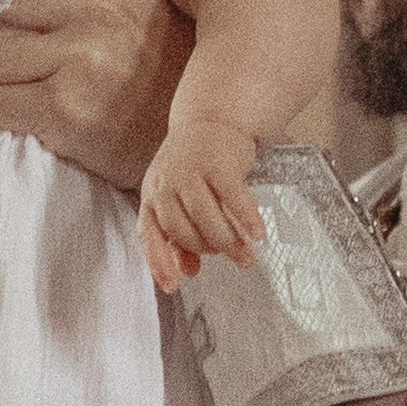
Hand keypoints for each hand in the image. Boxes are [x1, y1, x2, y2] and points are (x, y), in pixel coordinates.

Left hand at [138, 115, 266, 291]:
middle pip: (182, 230)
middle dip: (207, 250)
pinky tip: (258, 234)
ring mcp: (191, 172)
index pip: (148, 234)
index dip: (159, 262)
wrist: (212, 119)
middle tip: (228, 257)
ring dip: (229, 243)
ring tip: (246, 255)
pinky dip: (247, 219)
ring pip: (207, 219)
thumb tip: (187, 271)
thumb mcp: (177, 197)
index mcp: (152, 195)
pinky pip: (233, 198)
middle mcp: (166, 184)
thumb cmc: (193, 165)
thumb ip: (179, 235)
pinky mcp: (219, 163)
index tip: (173, 286)